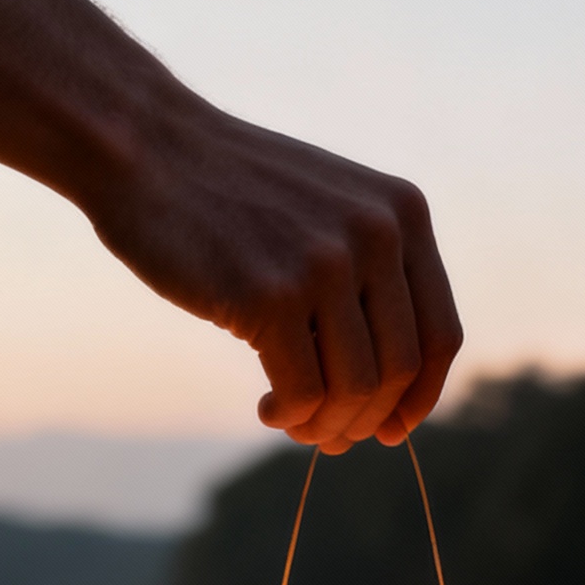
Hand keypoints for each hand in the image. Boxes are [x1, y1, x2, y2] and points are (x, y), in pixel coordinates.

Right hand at [86, 99, 463, 454]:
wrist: (144, 148)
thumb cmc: (231, 195)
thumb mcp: (326, 213)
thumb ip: (369, 275)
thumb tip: (392, 391)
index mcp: (402, 214)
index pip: (440, 335)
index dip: (420, 398)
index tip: (389, 430)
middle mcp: (376, 233)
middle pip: (402, 370)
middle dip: (366, 420)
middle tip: (328, 436)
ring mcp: (324, 263)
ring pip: (358, 390)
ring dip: (328, 426)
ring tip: (295, 423)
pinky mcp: (270, 295)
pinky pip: (306, 394)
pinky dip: (292, 418)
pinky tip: (269, 410)